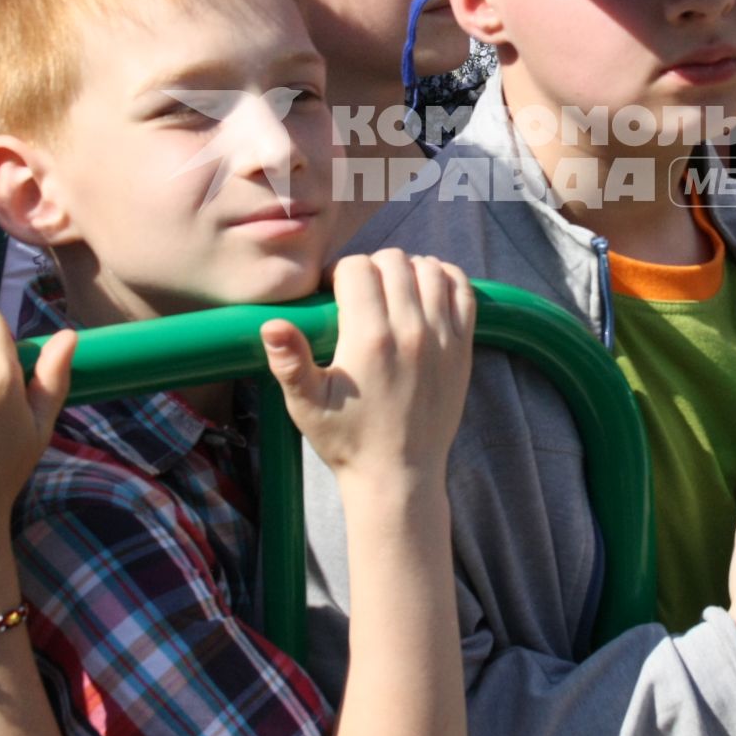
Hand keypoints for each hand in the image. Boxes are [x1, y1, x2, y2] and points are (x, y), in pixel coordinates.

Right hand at [261, 250, 474, 488]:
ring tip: (392, 290)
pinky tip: (427, 289)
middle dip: (371, 267)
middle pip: (394, 261)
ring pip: (430, 269)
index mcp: (369, 339)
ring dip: (408, 270)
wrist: (398, 474)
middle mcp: (410, 331)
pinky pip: (464, 291)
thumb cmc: (347, 440)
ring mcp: (442, 338)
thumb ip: (289, 361)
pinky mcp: (463, 348)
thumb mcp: (306, 404)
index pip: (358, 268)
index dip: (339, 273)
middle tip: (360, 293)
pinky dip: (446, 279)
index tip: (333, 293)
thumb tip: (271, 324)